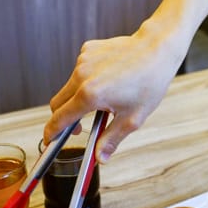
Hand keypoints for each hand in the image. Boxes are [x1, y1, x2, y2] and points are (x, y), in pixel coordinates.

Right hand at [43, 22, 186, 161]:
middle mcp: (81, 75)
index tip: (50, 141)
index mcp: (89, 95)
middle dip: (63, 118)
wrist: (157, 49)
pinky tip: (108, 79)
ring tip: (105, 99)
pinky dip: (86, 79)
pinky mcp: (87, 49)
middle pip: (58, 103)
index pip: (59, 119)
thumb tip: (100, 158)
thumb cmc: (149, 83)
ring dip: (78, 97)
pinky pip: (79, 70)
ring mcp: (83, 60)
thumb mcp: (132, 118)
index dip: (52, 133)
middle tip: (80, 127)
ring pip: (69, 86)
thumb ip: (111, 139)